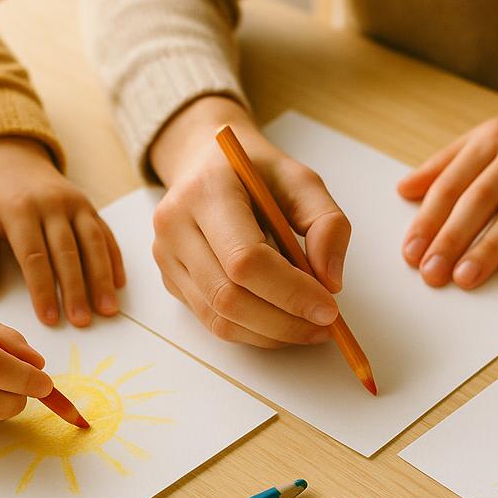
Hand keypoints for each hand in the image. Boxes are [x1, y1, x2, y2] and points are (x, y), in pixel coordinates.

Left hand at [0, 138, 125, 326]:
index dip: (43, 289)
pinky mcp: (91, 207)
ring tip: (107, 309)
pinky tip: (117, 284)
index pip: (34, 256)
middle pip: (67, 253)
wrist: (14, 159)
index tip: (50, 318)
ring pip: (93, 245)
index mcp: (19, 210)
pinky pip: (106, 235)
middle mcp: (51, 205)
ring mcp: (75, 204)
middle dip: (76, 290)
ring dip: (101, 279)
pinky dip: (114, 260)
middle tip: (82, 321)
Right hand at [148, 96, 350, 347]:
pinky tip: (282, 323)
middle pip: (229, 296)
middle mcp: (175, 225)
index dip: (290, 292)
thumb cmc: (257, 173)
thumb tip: (331, 282)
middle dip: (285, 321)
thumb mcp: (303, 181)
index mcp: (206, 191)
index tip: (329, 309)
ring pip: (220, 318)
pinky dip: (255, 332)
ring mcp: (166, 256)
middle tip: (326, 326)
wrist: (205, 164)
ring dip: (272, 333)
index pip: (245, 260)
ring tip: (310, 327)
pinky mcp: (170, 280)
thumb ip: (327, 224)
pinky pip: (213, 322)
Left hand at [397, 92, 497, 288]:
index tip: (410, 253)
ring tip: (466, 278)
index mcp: (491, 137)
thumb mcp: (488, 138)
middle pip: (481, 198)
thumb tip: (404, 189)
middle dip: (453, 238)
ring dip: (490, 247)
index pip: (452, 183)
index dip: (429, 220)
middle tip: (432, 273)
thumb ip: (446, 164)